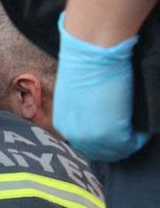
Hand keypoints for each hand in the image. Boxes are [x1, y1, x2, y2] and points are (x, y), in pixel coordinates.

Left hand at [53, 13, 148, 161]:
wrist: (92, 54)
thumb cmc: (84, 67)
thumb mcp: (74, 98)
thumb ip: (82, 114)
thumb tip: (99, 119)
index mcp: (63, 125)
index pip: (85, 145)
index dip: (104, 142)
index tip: (118, 135)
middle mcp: (75, 136)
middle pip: (101, 153)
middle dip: (118, 145)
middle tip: (133, 135)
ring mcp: (93, 138)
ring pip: (117, 151)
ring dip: (129, 141)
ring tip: (138, 130)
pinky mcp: (112, 134)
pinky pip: (130, 144)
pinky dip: (140, 137)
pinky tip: (143, 128)